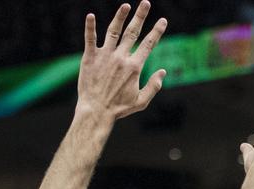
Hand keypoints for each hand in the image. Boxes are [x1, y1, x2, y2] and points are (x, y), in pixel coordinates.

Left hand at [76, 2, 166, 122]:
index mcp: (134, 67)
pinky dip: (90, 27)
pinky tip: (90, 15)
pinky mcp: (90, 58)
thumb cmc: (119, 108)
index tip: (162, 20)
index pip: (148, 44)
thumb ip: (154, 86)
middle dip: (141, 16)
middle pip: (133, 32)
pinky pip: (90, 39)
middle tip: (146, 3)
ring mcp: (104, 56)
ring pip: (113, 31)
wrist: (96, 111)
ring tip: (126, 6)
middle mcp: (120, 58)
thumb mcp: (141, 101)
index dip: (157, 31)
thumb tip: (163, 72)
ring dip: (120, 17)